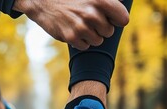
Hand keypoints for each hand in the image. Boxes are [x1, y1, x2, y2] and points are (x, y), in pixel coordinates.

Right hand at [13, 0, 129, 50]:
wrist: (43, 1)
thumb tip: (124, 1)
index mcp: (101, 0)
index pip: (123, 19)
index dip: (117, 20)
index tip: (110, 18)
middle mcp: (92, 14)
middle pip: (109, 32)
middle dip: (101, 28)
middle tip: (90, 20)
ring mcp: (81, 27)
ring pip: (98, 41)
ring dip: (91, 36)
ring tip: (80, 25)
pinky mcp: (71, 37)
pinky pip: (85, 46)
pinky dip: (80, 41)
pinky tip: (73, 30)